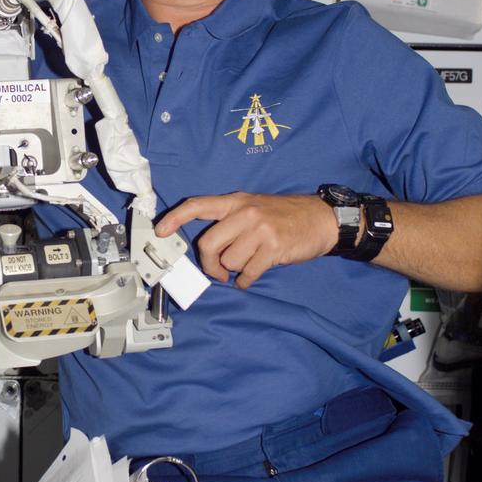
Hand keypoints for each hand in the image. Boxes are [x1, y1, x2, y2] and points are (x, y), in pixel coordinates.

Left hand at [155, 192, 338, 288]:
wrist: (321, 219)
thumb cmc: (284, 216)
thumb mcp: (254, 207)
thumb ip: (230, 221)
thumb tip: (207, 246)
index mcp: (236, 201)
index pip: (198, 205)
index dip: (175, 218)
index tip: (160, 230)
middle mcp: (245, 212)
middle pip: (208, 244)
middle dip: (211, 264)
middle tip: (219, 270)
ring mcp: (259, 230)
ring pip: (228, 262)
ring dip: (234, 271)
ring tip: (247, 264)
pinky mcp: (273, 248)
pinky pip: (247, 274)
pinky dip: (247, 280)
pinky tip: (254, 274)